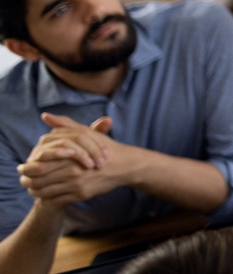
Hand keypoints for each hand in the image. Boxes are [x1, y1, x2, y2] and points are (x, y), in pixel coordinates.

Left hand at [19, 114, 140, 205]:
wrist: (124, 165)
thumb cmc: (105, 147)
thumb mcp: (86, 133)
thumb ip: (65, 124)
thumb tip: (45, 116)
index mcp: (72, 154)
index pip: (41, 163)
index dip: (30, 166)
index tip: (26, 166)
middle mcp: (74, 171)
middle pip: (41, 179)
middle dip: (30, 180)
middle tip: (25, 179)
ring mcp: (77, 185)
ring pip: (47, 191)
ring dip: (37, 191)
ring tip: (33, 187)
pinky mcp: (81, 195)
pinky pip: (57, 200)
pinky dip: (48, 199)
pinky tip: (46, 194)